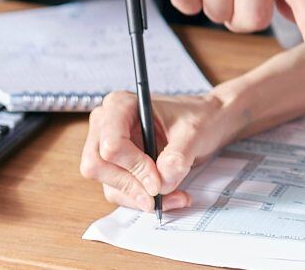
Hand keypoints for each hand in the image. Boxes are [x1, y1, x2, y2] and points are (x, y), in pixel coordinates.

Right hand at [80, 90, 240, 210]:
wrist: (206, 123)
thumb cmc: (198, 117)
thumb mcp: (193, 132)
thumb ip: (178, 156)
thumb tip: (162, 182)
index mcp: (120, 105)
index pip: (111, 144)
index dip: (134, 167)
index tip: (158, 181)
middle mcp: (106, 124)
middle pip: (98, 166)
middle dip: (131, 185)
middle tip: (160, 195)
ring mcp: (107, 146)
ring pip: (108, 184)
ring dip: (139, 197)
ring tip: (175, 196)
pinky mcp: (116, 166)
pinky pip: (119, 192)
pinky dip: (142, 199)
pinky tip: (169, 196)